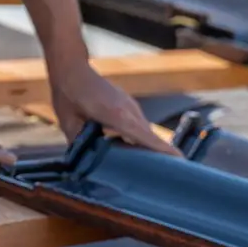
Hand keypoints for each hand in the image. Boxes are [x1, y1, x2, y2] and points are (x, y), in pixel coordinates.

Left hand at [50, 59, 180, 155]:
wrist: (72, 69)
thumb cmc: (68, 95)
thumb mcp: (68, 123)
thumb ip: (80, 144)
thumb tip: (84, 163)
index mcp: (116, 115)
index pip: (145, 136)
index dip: (162, 149)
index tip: (179, 161)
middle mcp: (129, 110)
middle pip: (150, 136)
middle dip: (160, 155)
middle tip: (165, 176)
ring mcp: (130, 106)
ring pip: (145, 131)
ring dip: (150, 147)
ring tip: (152, 168)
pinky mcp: (128, 105)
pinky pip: (139, 125)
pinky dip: (141, 138)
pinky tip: (134, 152)